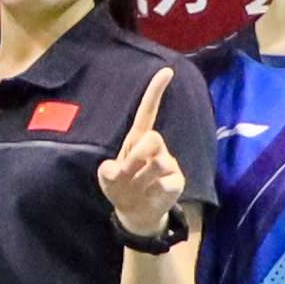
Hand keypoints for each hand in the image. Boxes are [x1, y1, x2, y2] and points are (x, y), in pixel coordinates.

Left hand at [94, 72, 184, 241]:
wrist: (135, 212)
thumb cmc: (120, 187)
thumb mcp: (107, 179)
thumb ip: (108, 172)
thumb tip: (117, 169)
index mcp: (136, 140)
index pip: (147, 112)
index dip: (155, 92)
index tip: (166, 71)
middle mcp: (156, 148)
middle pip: (153, 138)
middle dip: (137, 157)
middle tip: (128, 174)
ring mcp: (168, 163)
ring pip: (158, 164)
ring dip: (141, 180)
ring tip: (138, 188)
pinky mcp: (177, 180)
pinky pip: (166, 183)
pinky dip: (153, 192)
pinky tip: (151, 195)